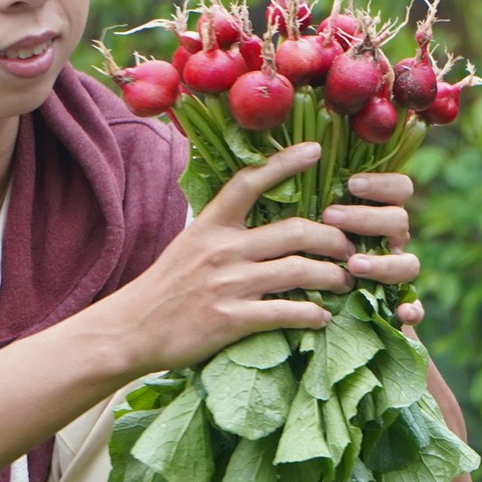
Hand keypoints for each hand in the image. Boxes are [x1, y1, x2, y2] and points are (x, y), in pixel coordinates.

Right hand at [103, 143, 358, 372]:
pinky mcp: (231, 320)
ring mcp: (228, 285)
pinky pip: (284, 312)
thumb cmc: (166, 288)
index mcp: (211, 225)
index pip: (249, 183)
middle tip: (349, 248)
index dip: (284, 163)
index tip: (314, 151)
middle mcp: (222, 250)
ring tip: (345, 282)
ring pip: (298, 270)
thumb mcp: (189, 245)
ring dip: (332, 276)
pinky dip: (311, 314)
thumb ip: (224, 230)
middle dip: (333, 238)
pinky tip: (323, 317)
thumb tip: (262, 217)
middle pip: (294, 231)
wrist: (131, 330)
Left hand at [324, 171, 423, 325]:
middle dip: (365, 218)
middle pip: (399, 221)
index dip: (382, 184)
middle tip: (330, 216)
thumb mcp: (312, 225)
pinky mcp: (399, 307)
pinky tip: (402, 314)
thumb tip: (297, 161)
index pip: (400, 188)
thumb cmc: (310, 255)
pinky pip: (416, 309)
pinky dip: (413, 310)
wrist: (323, 308)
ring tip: (353, 265)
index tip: (351, 183)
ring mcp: (397, 274)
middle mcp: (393, 241)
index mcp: (379, 215)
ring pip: (410, 264)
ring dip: (384, 263)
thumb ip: (314, 200)